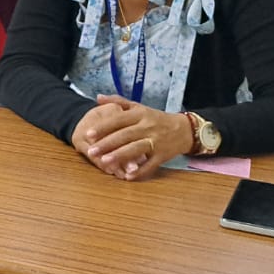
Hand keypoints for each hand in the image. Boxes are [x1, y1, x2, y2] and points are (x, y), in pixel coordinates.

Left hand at [70, 95, 193, 180]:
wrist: (185, 129)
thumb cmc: (156, 119)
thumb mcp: (139, 107)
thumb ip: (118, 102)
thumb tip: (98, 97)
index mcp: (140, 114)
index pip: (119, 120)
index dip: (103, 127)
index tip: (88, 134)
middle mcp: (148, 127)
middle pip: (125, 135)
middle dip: (107, 144)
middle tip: (91, 151)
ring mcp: (156, 142)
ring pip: (136, 149)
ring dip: (120, 156)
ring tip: (104, 162)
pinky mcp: (163, 155)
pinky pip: (150, 164)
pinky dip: (140, 171)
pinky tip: (127, 176)